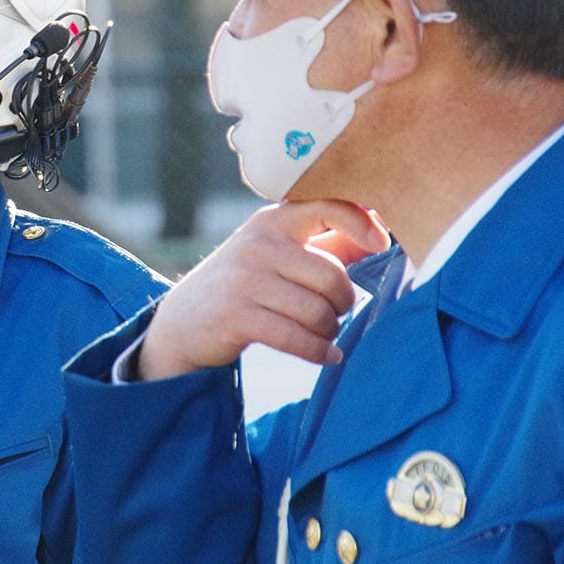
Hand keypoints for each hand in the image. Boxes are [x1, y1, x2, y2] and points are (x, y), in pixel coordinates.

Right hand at [137, 199, 389, 380]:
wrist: (182, 323)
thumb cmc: (242, 285)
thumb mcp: (275, 254)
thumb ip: (324, 243)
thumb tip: (377, 233)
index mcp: (272, 221)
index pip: (327, 208)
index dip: (361, 223)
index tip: (381, 242)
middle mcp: (258, 244)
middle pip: (331, 275)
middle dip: (343, 301)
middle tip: (336, 311)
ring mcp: (245, 280)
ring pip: (317, 311)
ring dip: (329, 330)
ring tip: (324, 333)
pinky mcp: (237, 316)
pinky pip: (297, 338)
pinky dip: (320, 352)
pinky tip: (327, 355)